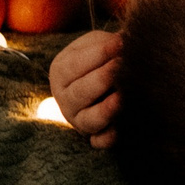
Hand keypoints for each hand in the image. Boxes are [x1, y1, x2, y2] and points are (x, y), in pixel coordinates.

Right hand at [48, 29, 122, 147]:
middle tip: (123, 65)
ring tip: (121, 98)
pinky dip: (107, 139)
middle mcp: (66, 99)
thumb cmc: (99, 56)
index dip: (99, 54)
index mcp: (61, 72)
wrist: (102, 78)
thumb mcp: (96, 43)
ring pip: (88, 120)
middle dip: (103, 79)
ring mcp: (78, 120)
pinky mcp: (94, 136)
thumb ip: (105, 43)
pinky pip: (99, 142)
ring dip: (105, 111)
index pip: (74, 65)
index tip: (120, 43)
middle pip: (80, 93)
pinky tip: (119, 131)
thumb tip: (123, 42)